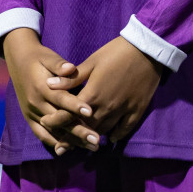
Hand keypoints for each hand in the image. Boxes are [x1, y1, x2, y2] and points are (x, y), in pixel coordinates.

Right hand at [2, 28, 88, 154]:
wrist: (18, 61)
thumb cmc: (40, 57)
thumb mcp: (49, 56)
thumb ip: (59, 64)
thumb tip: (70, 68)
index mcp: (41, 87)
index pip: (61, 98)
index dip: (75, 106)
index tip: (91, 112)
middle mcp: (35, 103)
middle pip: (60, 120)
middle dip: (79, 131)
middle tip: (97, 140)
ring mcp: (31, 113)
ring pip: (53, 131)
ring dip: (71, 141)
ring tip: (91, 148)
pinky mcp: (29, 118)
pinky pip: (41, 134)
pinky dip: (54, 142)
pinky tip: (69, 149)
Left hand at [44, 37, 164, 147]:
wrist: (147, 49)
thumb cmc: (116, 52)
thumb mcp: (92, 62)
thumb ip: (71, 78)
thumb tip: (49, 85)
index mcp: (92, 94)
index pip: (69, 114)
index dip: (56, 121)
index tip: (45, 124)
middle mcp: (106, 107)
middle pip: (85, 127)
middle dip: (71, 135)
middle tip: (61, 143)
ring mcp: (122, 110)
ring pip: (104, 131)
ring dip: (92, 137)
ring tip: (81, 142)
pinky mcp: (137, 110)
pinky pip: (124, 129)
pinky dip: (116, 135)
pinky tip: (111, 138)